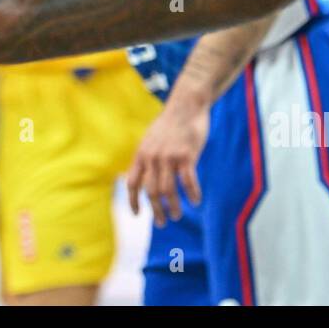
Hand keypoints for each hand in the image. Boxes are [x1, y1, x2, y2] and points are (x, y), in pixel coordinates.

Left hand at [126, 93, 207, 226]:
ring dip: (173, 207)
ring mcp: (169, 156)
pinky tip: (196, 201)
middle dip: (156, 210)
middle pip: (151, 191)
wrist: (186, 105)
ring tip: (177, 216)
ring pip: (169, 190)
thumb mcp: (150, 139)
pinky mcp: (187, 155)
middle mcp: (153, 157)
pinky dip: (192, 194)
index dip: (133, 200)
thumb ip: (147, 157)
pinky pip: (189, 181)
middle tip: (162, 222)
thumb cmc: (170, 124)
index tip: (137, 214)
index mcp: (142, 153)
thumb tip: (144, 178)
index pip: (133, 182)